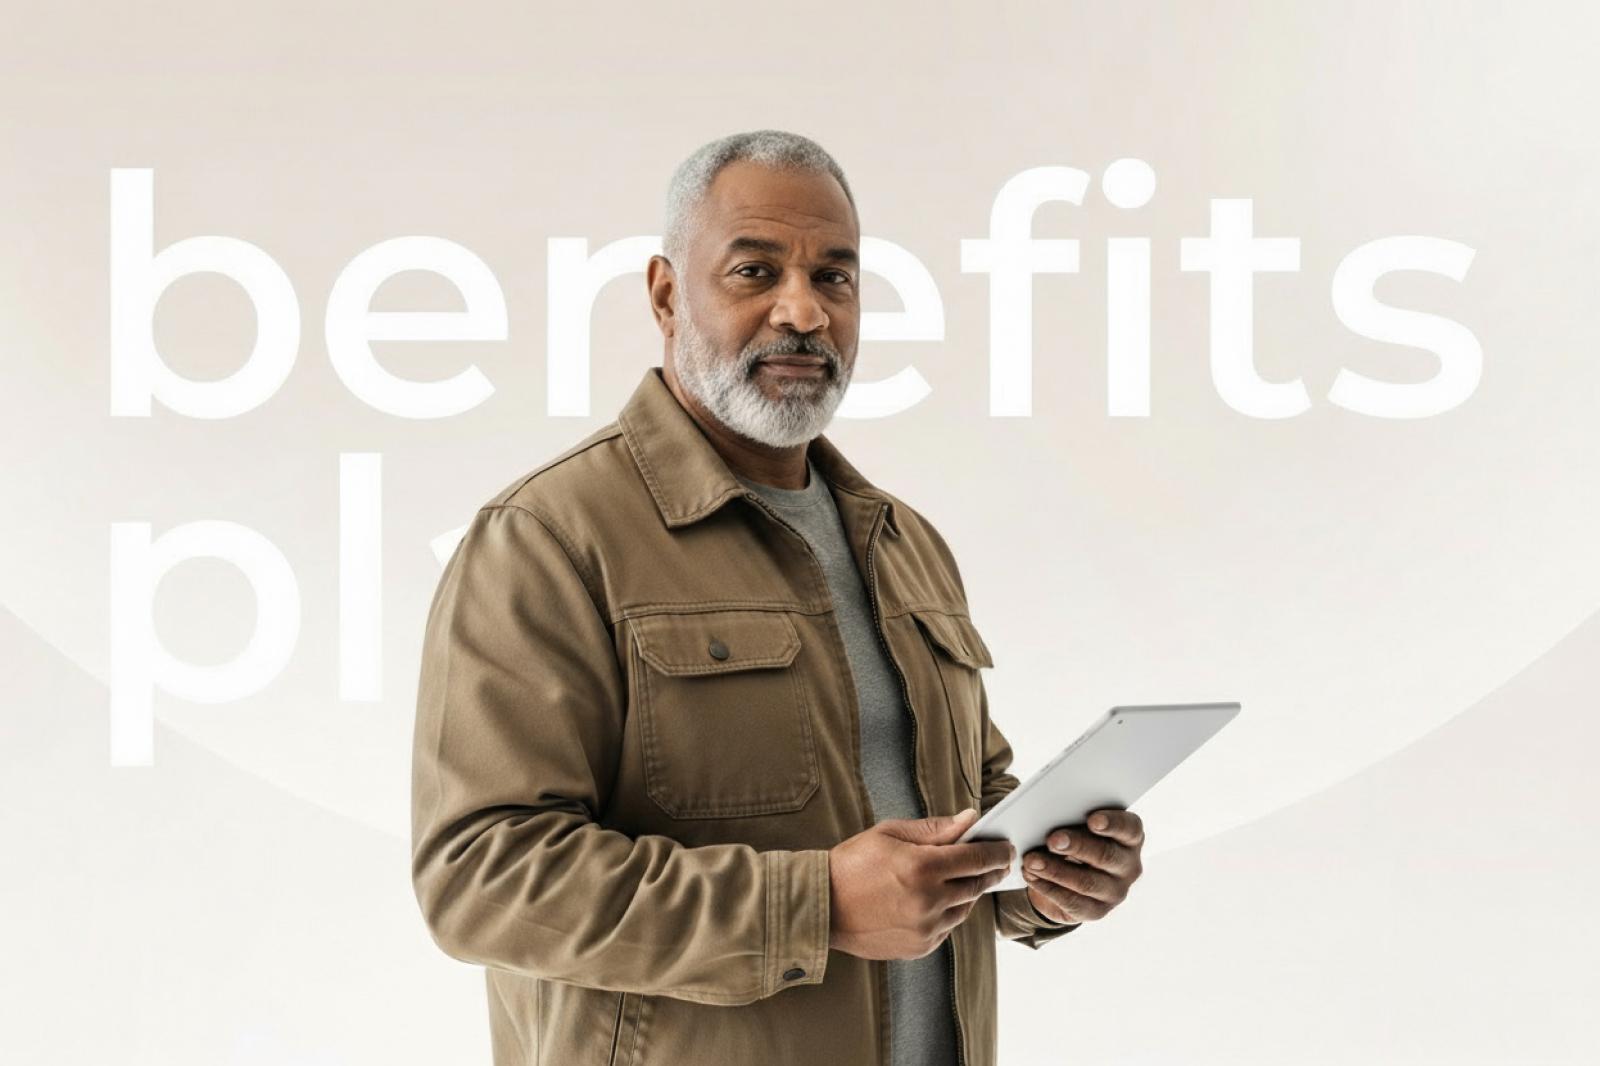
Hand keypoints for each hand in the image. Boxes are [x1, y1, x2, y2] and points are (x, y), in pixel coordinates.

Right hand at [828, 808, 1015, 960]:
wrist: (822, 905)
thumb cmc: (852, 864)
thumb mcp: (891, 834)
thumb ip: (935, 829)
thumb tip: (969, 819)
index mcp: (923, 867)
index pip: (976, 858)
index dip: (997, 852)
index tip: (1007, 847)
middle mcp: (929, 900)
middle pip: (976, 885)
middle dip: (989, 871)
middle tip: (996, 861)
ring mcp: (925, 928)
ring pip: (965, 908)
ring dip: (969, 892)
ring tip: (962, 878)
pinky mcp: (919, 946)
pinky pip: (948, 928)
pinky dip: (949, 912)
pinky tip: (938, 900)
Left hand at [1020, 808, 1143, 925]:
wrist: (1072, 877)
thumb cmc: (1077, 839)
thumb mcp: (1079, 827)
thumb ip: (1072, 820)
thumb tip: (1047, 819)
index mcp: (1130, 837)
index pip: (1129, 828)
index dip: (1112, 823)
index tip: (1092, 819)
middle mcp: (1129, 866)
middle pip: (1106, 855)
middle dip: (1077, 846)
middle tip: (1052, 840)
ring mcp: (1116, 892)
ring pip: (1087, 882)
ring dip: (1055, 870)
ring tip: (1031, 861)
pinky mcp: (1097, 911)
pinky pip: (1073, 902)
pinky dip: (1048, 888)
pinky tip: (1031, 876)